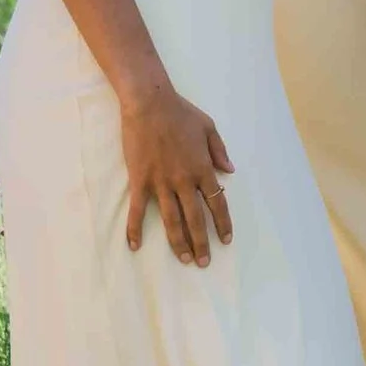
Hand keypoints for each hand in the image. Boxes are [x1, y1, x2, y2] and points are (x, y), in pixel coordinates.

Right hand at [120, 81, 234, 264]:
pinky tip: (135, 245)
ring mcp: (161, 182)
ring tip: (184, 259)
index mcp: (202, 168)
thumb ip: (219, 150)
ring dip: (178, 242)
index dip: (222, 223)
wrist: (149, 103)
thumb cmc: (180, 112)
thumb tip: (231, 170)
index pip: (216, 202)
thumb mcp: (208, 127)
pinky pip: (138, 210)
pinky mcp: (140, 180)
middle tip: (204, 262)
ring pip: (171, 220)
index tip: (225, 240)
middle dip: (202, 242)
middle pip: (195, 218)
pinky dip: (135, 229)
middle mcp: (184, 180)